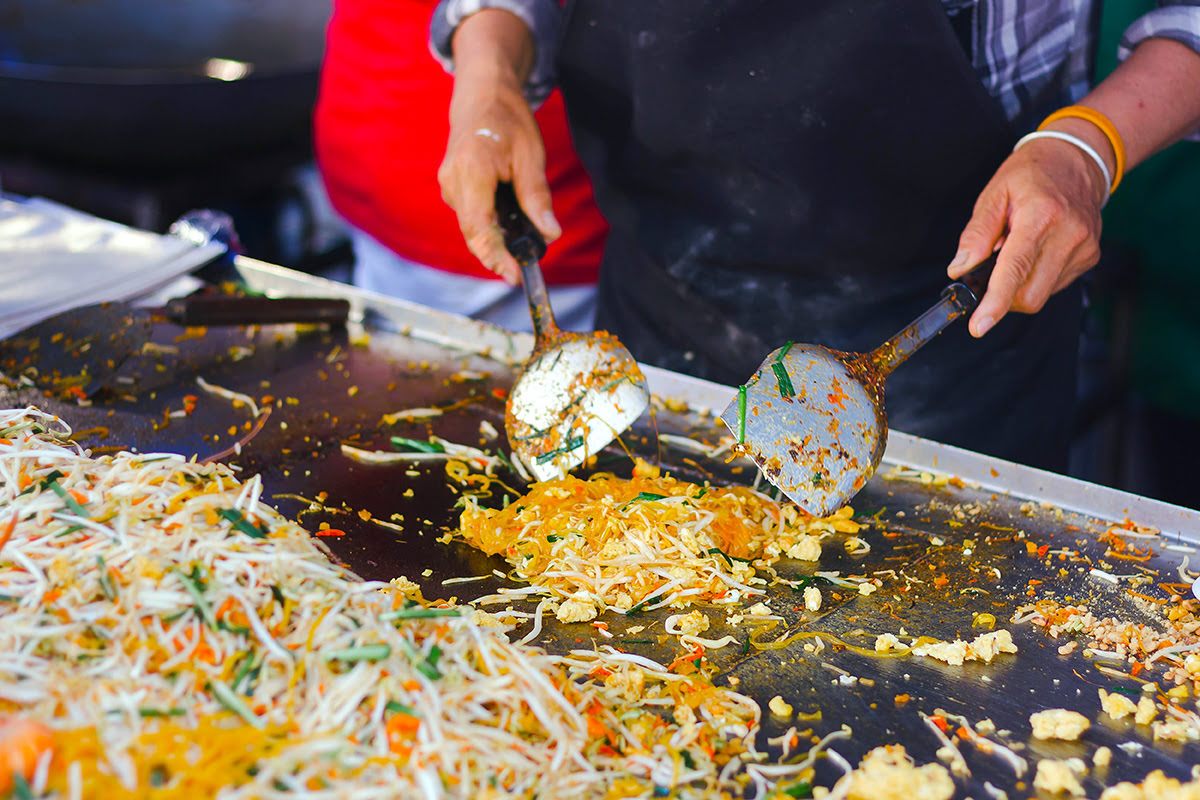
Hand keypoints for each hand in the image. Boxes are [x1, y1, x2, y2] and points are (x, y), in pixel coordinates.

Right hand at [438, 12, 558, 284]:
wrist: (480, 94)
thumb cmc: (508, 119)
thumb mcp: (531, 156)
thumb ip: (537, 197)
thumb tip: (550, 234)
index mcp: (472, 170)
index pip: (479, 227)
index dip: (495, 256)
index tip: (514, 276)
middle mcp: (452, 181)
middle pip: (472, 233)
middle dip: (496, 256)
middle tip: (520, 272)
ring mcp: (447, 184)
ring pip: (470, 227)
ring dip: (493, 242)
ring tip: (519, 251)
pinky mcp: (450, 187)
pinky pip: (469, 216)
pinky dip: (488, 228)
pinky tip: (508, 229)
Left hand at [948, 135, 1106, 336]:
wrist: (1077, 159)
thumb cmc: (1031, 174)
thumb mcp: (994, 194)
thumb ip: (976, 235)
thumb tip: (960, 270)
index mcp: (1041, 216)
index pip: (1014, 270)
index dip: (994, 304)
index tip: (979, 327)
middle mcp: (1069, 235)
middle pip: (1029, 295)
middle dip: (1003, 297)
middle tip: (991, 272)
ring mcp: (1084, 248)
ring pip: (1041, 294)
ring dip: (1019, 285)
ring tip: (1017, 251)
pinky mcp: (1091, 257)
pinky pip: (1054, 285)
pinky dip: (1036, 278)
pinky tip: (1035, 252)